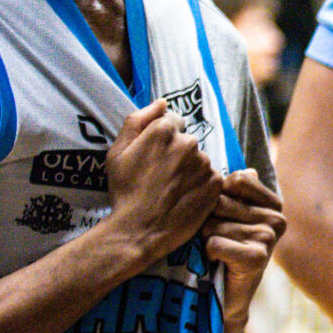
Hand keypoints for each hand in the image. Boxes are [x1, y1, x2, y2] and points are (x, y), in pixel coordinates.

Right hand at [104, 99, 221, 266]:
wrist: (138, 230)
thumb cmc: (124, 191)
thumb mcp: (117, 152)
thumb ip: (137, 120)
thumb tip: (161, 102)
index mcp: (163, 131)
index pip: (173, 121)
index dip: (163, 139)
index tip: (155, 157)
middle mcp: (188, 143)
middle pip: (187, 141)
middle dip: (177, 153)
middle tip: (162, 176)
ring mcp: (204, 164)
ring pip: (200, 159)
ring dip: (190, 169)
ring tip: (172, 189)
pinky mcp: (215, 184)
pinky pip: (211, 177)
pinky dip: (201, 185)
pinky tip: (185, 197)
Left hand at [207, 170, 286, 317]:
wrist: (226, 295)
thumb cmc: (224, 249)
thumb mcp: (231, 215)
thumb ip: (237, 191)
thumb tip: (249, 170)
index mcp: (273, 203)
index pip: (236, 180)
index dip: (217, 195)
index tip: (220, 214)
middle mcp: (276, 219)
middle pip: (220, 201)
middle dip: (208, 218)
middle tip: (214, 236)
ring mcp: (268, 239)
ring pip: (214, 224)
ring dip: (205, 238)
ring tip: (216, 251)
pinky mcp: (257, 259)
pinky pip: (214, 243)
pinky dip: (207, 253)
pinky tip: (217, 262)